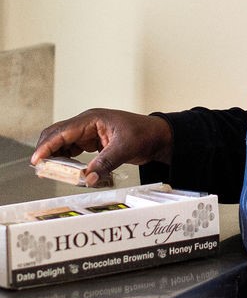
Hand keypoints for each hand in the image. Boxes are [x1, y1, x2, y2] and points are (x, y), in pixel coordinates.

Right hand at [31, 108, 172, 186]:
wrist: (158, 136)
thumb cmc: (145, 134)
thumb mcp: (125, 148)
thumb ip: (105, 163)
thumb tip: (88, 178)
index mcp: (92, 119)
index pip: (63, 131)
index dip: (47, 146)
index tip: (37, 161)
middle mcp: (87, 124)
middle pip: (57, 135)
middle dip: (47, 151)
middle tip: (41, 170)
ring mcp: (89, 132)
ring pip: (63, 143)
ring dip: (56, 157)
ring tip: (51, 173)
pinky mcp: (93, 142)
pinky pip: (73, 150)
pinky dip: (66, 160)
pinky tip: (66, 171)